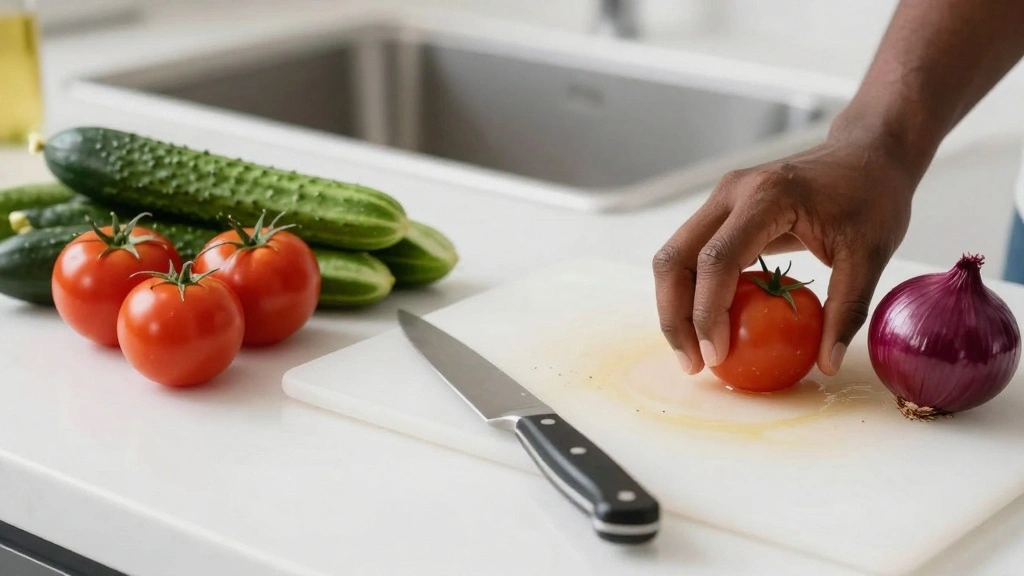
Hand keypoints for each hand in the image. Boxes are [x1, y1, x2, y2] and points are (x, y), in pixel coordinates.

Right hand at [653, 129, 919, 376]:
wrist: (867, 152)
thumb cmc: (872, 197)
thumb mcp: (870, 255)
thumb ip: (846, 310)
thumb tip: (827, 365)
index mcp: (766, 197)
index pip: (716, 260)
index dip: (707, 312)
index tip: (717, 355)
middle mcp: (731, 193)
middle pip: (675, 259)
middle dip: (674, 316)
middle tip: (693, 364)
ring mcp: (720, 199)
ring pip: (673, 258)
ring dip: (675, 307)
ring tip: (694, 352)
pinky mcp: (721, 211)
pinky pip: (690, 255)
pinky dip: (690, 293)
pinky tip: (707, 325)